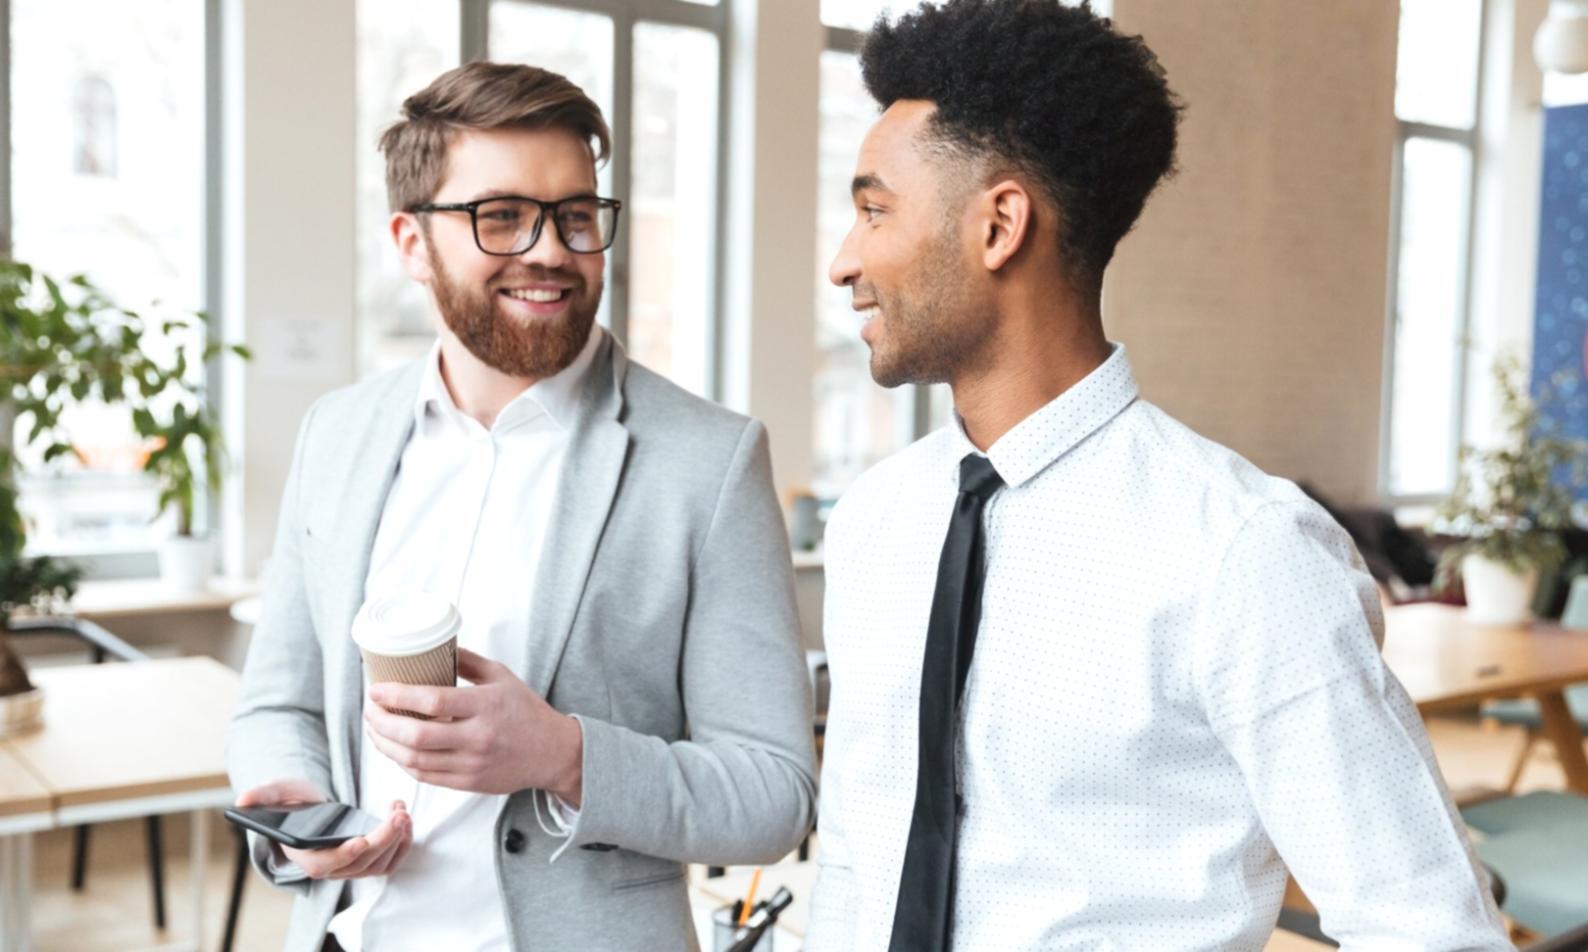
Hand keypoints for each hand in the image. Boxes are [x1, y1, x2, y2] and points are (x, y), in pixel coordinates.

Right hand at [234, 779, 412, 879]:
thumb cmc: (291, 802)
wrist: (308, 807)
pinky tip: (403, 817)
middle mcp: (328, 866)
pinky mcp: (367, 859)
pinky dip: (403, 843)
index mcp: (303, 854)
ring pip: (378, 865)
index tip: (360, 840)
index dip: (342, 856)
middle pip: (359, 864)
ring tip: (401, 811)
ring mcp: (349, 866)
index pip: (323, 865)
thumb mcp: (276, 792)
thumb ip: (262, 795)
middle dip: (382, 840)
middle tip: (397, 814)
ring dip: (396, 840)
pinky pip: (390, 861)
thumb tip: (243, 799)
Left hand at [364, 648, 583, 803]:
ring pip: (414, 760)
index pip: (432, 701)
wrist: (552, 753)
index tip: (376, 689)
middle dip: (382, 722)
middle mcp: (478, 737)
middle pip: (416, 735)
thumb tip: (434, 647)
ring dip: (385, 745)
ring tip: (374, 728)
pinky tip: (393, 748)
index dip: (397, 695)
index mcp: (486, 705)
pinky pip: (425, 776)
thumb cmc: (526, 711)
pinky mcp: (468, 783)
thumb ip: (468, 661)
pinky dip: (403, 762)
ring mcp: (472, 763)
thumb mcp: (502, 676)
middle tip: (370, 709)